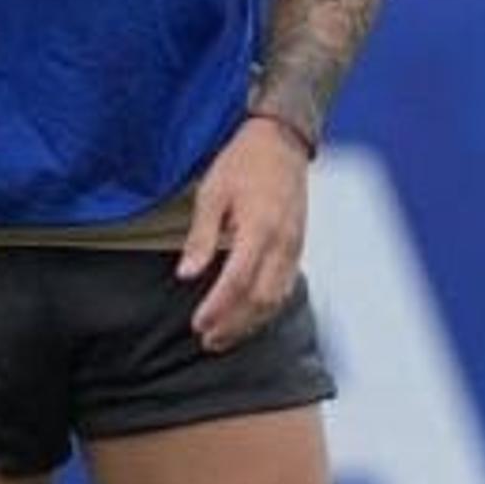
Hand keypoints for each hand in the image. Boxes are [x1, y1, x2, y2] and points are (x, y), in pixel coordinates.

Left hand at [177, 116, 311, 352]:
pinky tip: (248, 317)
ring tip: (225, 338)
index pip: (238, 280)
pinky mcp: (298, 247)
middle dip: (234, 324)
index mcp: (259, 227)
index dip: (217, 307)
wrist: (282, 143)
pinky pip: (285, 287)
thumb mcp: (212, 194)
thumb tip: (186, 274)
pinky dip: (266, 308)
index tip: (197, 324)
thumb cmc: (243, 163)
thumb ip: (201, 237)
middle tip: (208, 340)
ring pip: (277, 298)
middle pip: (261, 298)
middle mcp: (283, 242)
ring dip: (251, 322)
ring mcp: (295, 246)